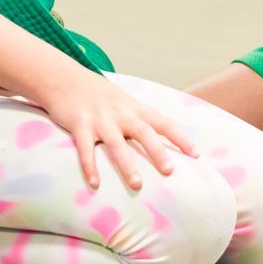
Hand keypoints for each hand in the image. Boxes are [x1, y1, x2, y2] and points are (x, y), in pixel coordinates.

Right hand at [41, 73, 198, 191]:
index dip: (180, 138)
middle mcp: (120, 113)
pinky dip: (90, 166)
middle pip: (143, 132)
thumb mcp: (124, 102)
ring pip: (116, 143)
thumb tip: (163, 143)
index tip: (196, 155)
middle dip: (157, 151)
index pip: (163, 122)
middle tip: (169, 171)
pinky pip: (85, 148)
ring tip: (137, 185)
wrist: (66, 78)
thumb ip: (141, 120)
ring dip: (127, 165)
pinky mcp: (79, 124)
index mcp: (135, 108)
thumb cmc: (100, 96)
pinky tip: (95, 184)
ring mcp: (99, 119)